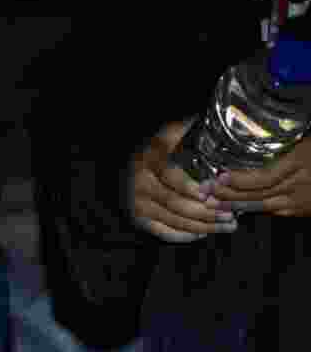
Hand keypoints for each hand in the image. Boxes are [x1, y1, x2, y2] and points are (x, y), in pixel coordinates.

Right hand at [129, 120, 238, 242]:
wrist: (120, 171)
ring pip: (175, 220)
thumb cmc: (146, 151)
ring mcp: (139, 205)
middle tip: (232, 214)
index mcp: (148, 162)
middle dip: (208, 212)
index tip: (215, 190)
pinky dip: (185, 236)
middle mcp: (141, 186)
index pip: (172, 178)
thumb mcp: (159, 135)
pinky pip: (164, 232)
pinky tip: (204, 234)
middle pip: (177, 204)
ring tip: (228, 225)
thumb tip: (202, 115)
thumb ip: (176, 129)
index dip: (194, 188)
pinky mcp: (139, 219)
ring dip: (204, 226)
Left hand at [206, 137, 310, 216]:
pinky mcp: (302, 210)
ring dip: (234, 206)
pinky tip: (235, 208)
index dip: (240, 180)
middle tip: (204, 192)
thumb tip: (257, 129)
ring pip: (262, 206)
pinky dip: (253, 209)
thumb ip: (284, 140)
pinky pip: (274, 211)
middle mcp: (300, 183)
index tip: (220, 176)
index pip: (264, 177)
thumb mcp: (306, 138)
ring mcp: (301, 200)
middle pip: (257, 194)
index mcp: (301, 161)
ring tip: (212, 203)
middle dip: (228, 195)